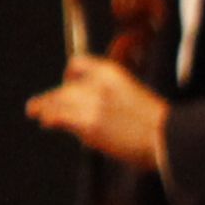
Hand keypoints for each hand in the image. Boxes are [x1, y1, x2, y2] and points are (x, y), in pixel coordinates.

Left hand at [26, 55, 169, 170]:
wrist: (170, 139)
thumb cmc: (163, 128)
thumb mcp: (138, 100)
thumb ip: (116, 99)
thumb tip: (98, 114)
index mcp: (114, 73)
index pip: (80, 65)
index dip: (70, 76)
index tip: (66, 85)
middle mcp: (98, 84)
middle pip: (65, 88)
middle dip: (52, 97)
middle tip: (39, 105)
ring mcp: (91, 103)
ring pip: (58, 101)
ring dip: (45, 107)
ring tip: (35, 112)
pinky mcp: (87, 123)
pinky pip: (59, 117)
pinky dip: (50, 118)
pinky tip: (44, 122)